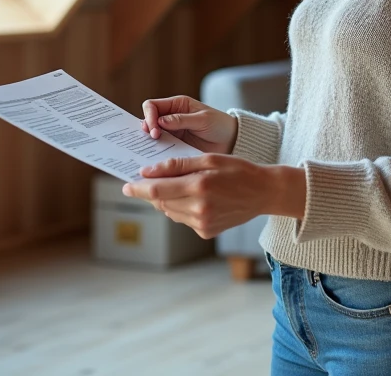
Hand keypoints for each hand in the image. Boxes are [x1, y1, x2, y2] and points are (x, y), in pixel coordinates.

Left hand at [122, 155, 305, 238]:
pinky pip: (183, 219)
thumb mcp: (209, 159)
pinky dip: (181, 208)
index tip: (126, 184)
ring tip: (174, 186)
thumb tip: (149, 171)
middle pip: (161, 202)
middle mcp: (199, 209)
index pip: (157, 191)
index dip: (138, 188)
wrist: (264, 192)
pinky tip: (192, 198)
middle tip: (145, 181)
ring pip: (170, 212)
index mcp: (199, 187)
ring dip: (166, 200)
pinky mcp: (206, 232)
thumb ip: (178, 165)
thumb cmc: (238, 170)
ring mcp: (203, 223)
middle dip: (150, 192)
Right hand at [140, 95, 237, 154]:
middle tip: (152, 140)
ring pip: (152, 136)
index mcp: (177, 105)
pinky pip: (161, 148)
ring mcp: (172, 133)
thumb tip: (160, 121)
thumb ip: (181, 120)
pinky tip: (157, 158)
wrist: (231, 141)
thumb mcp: (202, 119)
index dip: (149, 116)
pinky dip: (157, 152)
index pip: (152, 106)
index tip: (154, 130)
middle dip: (146, 130)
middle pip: (149, 120)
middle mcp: (171, 118)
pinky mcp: (175, 146)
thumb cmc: (220, 125)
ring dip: (149, 142)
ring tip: (150, 150)